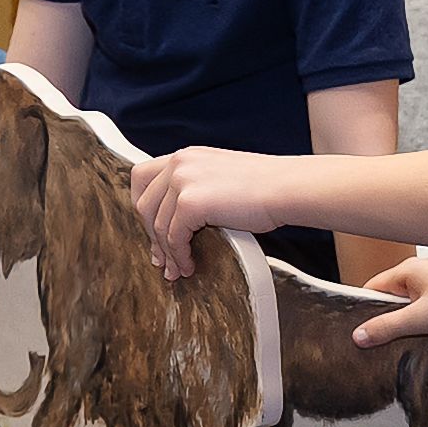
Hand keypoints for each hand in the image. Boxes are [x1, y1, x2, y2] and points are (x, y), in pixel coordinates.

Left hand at [130, 146, 288, 279]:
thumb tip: (174, 223)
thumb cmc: (264, 188)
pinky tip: (190, 265)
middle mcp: (179, 163)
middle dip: (151, 236)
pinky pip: (173, 237)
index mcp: (185, 156)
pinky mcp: (190, 203)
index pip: (141, 177)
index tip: (152, 231)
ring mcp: (182, 181)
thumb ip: (195, 189)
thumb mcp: (220, 178)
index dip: (142, 207)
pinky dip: (179, 256)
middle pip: (143, 205)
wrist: (286, 188)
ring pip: (157, 226)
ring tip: (178, 270)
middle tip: (162, 260)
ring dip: (167, 253)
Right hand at [360, 253, 427, 344]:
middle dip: (385, 322)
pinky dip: (422, 331)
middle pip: (390, 302)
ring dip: (406, 329)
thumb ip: (387, 327)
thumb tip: (358, 336)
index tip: (355, 331)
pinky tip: (420, 345)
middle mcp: (420, 278)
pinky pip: (426, 319)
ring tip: (398, 347)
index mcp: (408, 272)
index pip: (373, 288)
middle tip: (374, 345)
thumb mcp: (419, 318)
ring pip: (409, 313)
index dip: (363, 309)